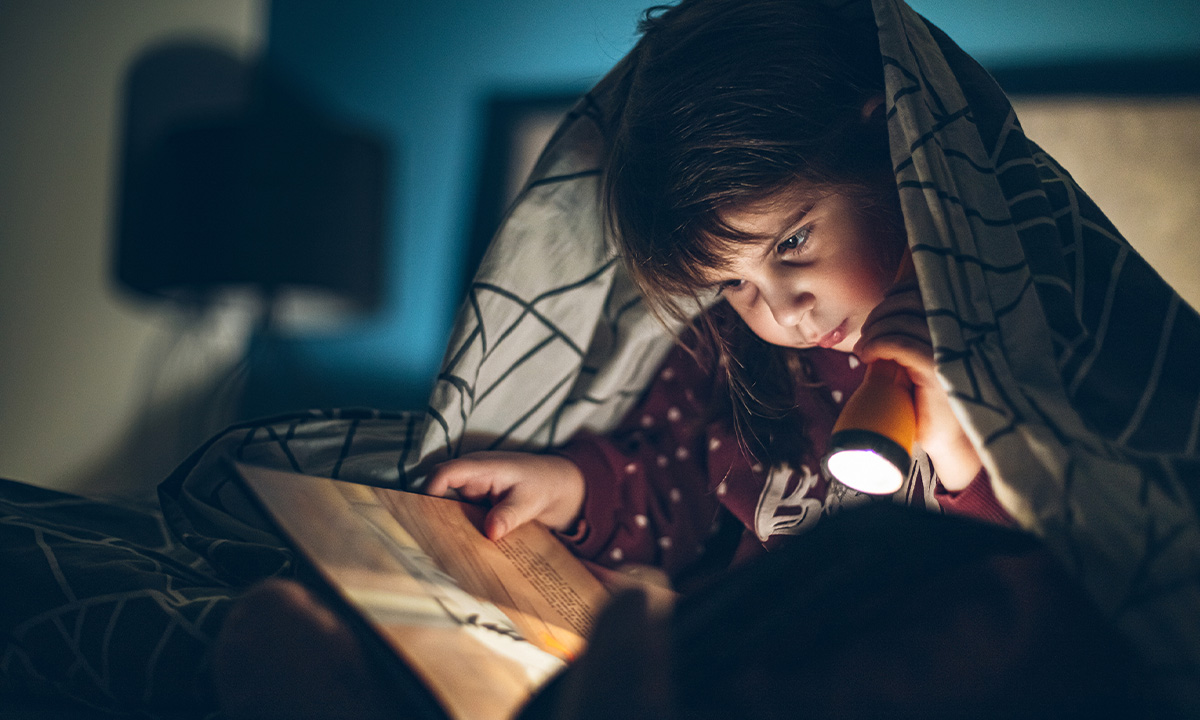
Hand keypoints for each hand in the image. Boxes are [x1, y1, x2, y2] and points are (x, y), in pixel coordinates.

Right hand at [424, 451, 585, 539]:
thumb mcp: (531, 501)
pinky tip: (457, 552)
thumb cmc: (545, 485)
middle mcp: (471, 477)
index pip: (444, 474)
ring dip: (444, 526)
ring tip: (438, 552)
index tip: (423, 517)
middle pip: (438, 493)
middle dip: (430, 516)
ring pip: (447, 508)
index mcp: (481, 467)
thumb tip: (490, 533)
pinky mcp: (476, 504)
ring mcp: (472, 491)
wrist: (560, 486)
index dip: (429, 492)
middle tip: (426, 543)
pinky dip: (458, 531)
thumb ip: (510, 515)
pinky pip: (460, 516)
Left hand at [853, 278, 980, 490]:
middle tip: (868, 332)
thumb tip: (880, 319)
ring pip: (902, 323)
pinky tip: (868, 356)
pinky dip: (877, 345)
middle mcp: (958, 337)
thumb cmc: (930, 403)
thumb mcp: (918, 364)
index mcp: (958, 331)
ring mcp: (948, 353)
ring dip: (875, 331)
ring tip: (864, 348)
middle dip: (883, 312)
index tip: (884, 302)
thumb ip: (908, 339)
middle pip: (913, 303)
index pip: (930, 294)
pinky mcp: (936, 371)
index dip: (902, 292)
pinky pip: (899, 344)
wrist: (948, 442)